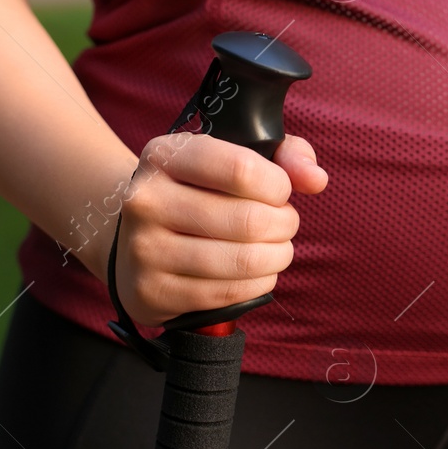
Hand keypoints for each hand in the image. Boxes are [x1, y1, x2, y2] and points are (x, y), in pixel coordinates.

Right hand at [113, 132, 327, 326]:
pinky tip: (254, 272)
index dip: (278, 185)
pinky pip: (229, 293)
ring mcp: (145, 250)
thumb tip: (316, 179)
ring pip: (244, 261)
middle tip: (283, 224)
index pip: (242, 170)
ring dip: (277, 257)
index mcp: (164, 156)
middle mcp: (146, 200)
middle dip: (284, 224)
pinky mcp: (152, 292)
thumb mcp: (232, 155)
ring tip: (275, 248)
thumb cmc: (198, 191)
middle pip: (250, 220)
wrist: (131, 237)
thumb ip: (285, 155)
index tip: (280, 191)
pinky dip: (257, 283)